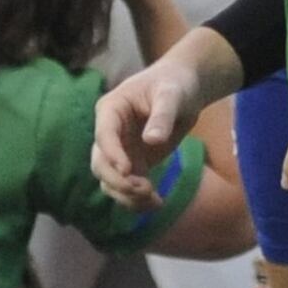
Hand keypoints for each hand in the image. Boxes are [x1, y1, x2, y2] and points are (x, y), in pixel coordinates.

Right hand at [91, 55, 205, 209]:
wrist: (186, 89)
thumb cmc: (176, 84)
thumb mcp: (172, 94)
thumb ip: (162, 115)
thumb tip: (152, 141)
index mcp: (111, 109)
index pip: (104, 135)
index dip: (112, 154)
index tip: (127, 170)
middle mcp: (110, 133)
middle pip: (100, 164)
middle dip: (118, 181)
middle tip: (144, 189)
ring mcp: (120, 150)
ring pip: (110, 181)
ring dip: (126, 195)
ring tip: (153, 200)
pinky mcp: (133, 163)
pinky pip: (128, 186)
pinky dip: (138, 199)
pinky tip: (157, 203)